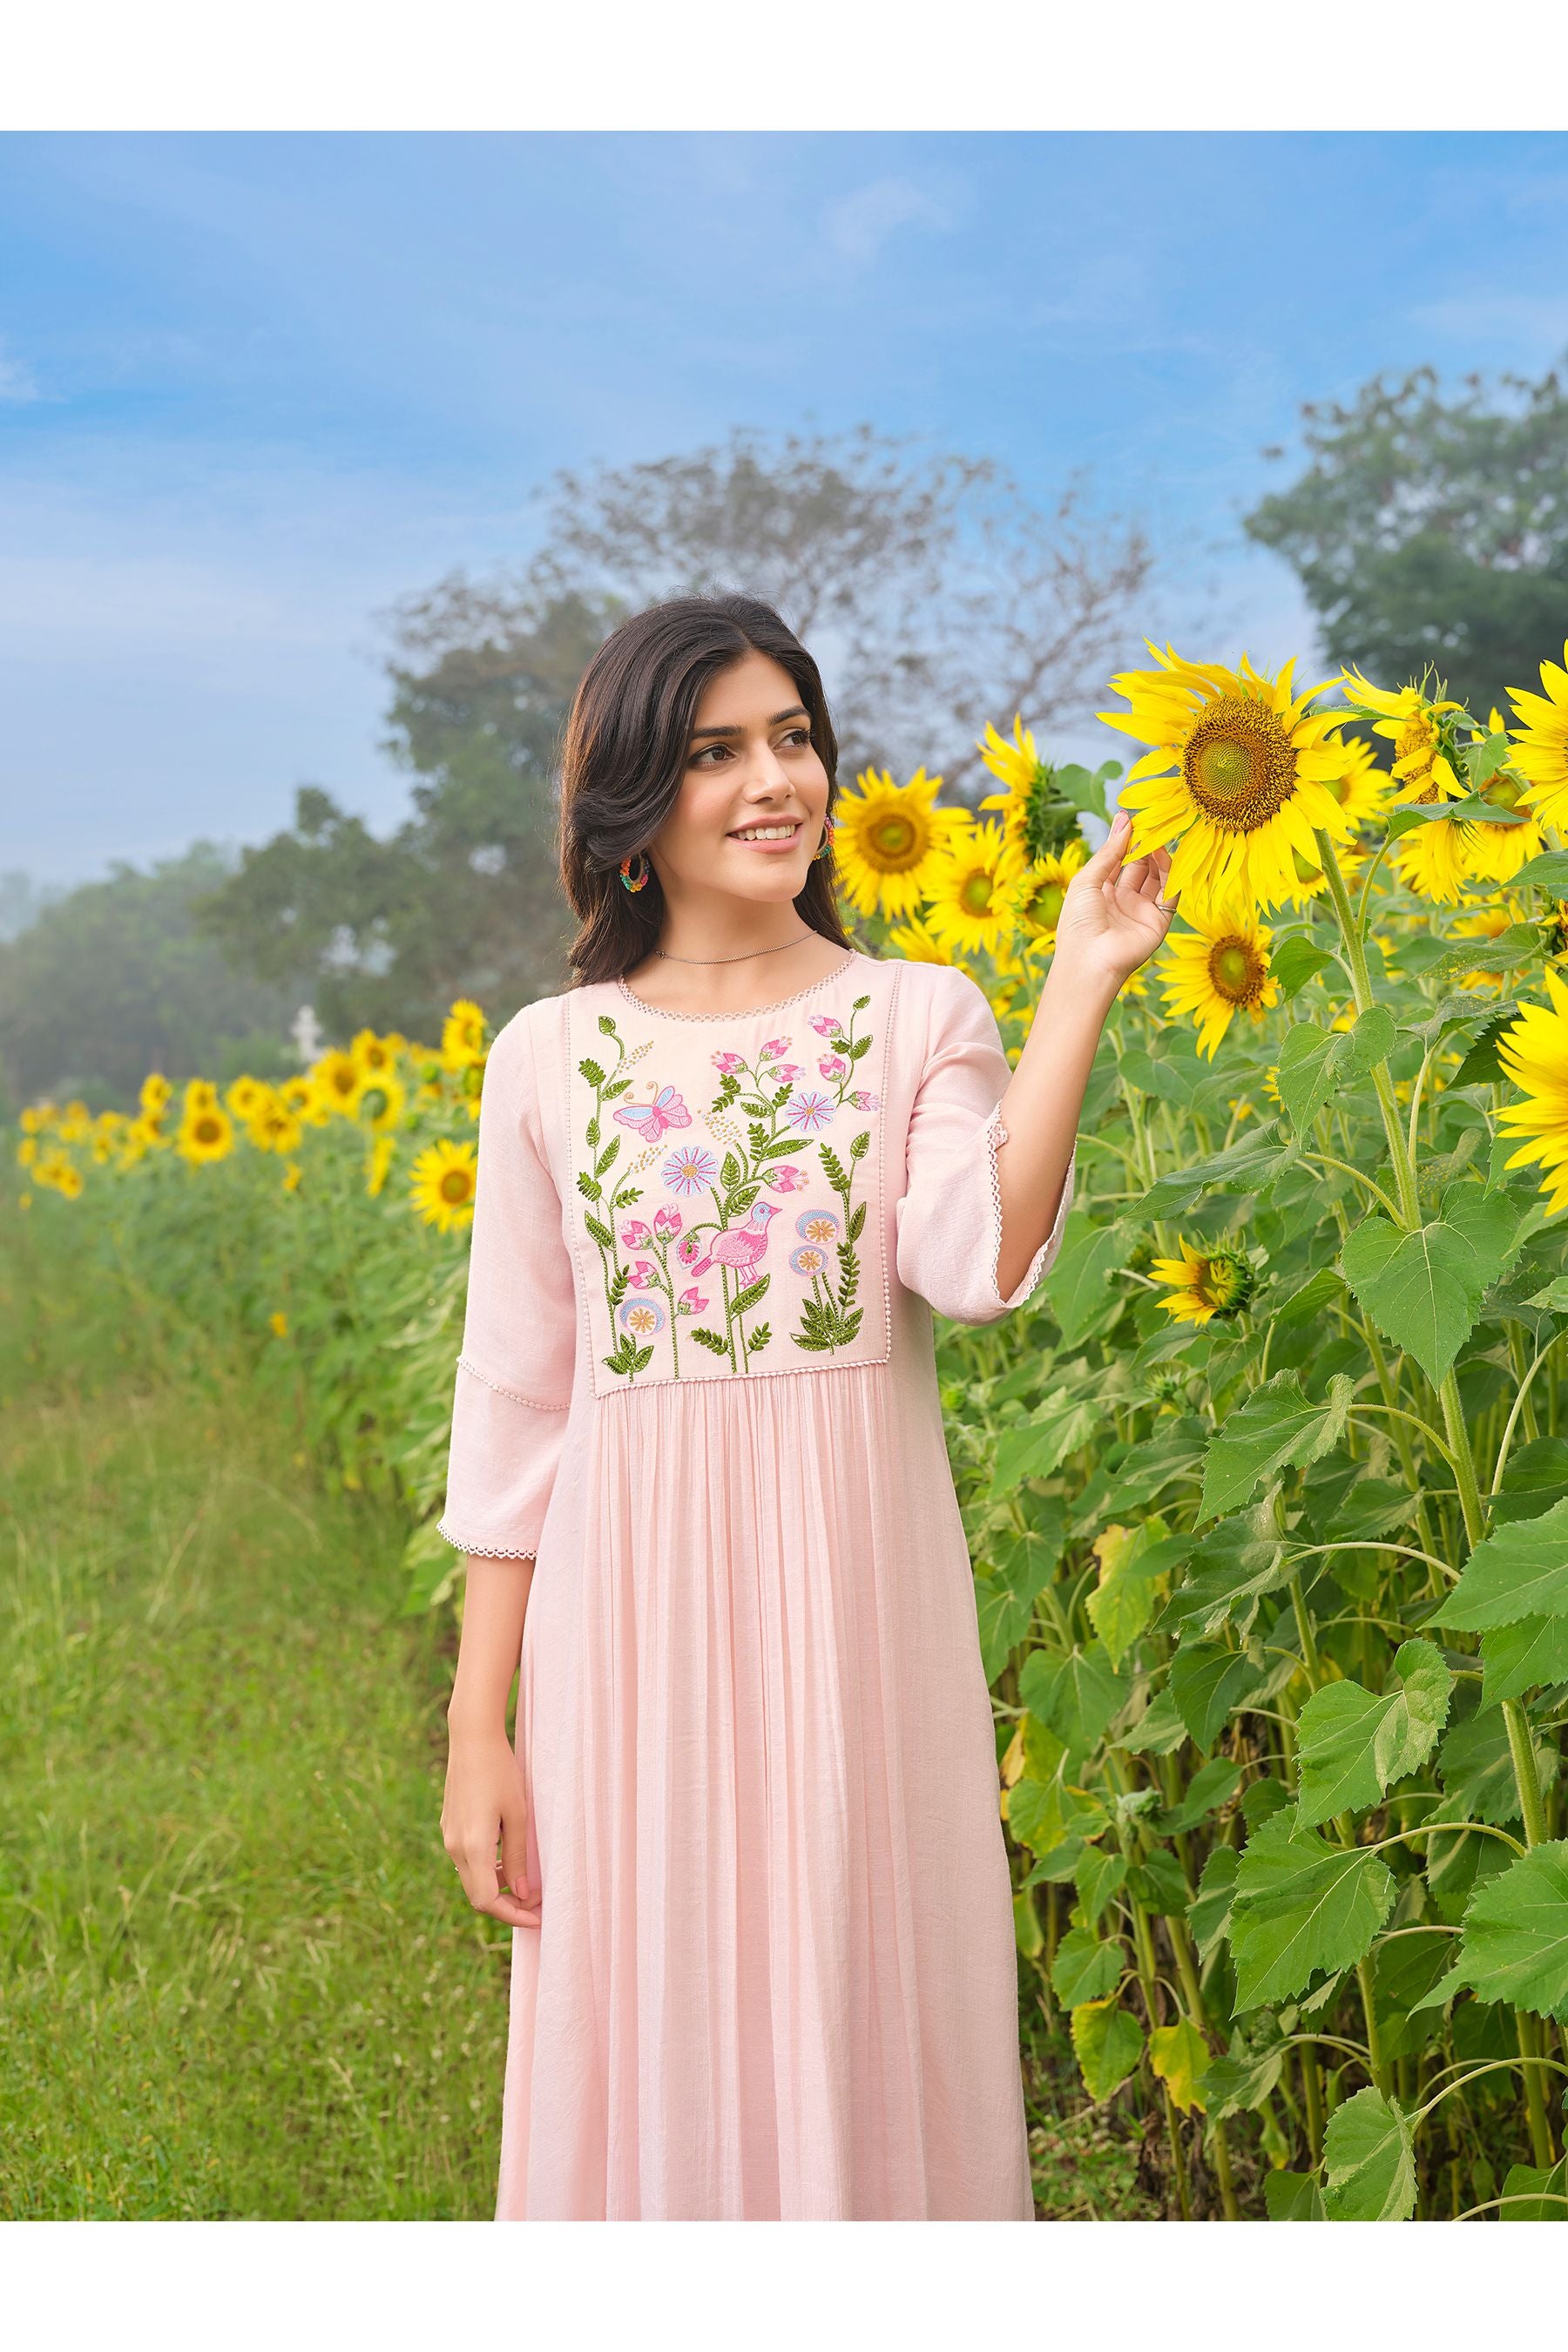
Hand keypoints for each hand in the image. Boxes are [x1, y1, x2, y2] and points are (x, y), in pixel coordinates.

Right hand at [441, 1722, 540, 1927]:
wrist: (471, 1739)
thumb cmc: (500, 1773)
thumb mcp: (518, 1815)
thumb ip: (518, 1856)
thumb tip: (522, 1893)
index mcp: (472, 1847)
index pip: (487, 1901)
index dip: (512, 1915)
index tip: (537, 1916)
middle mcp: (454, 1847)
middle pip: (478, 1895)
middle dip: (507, 1905)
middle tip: (536, 1901)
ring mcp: (448, 1837)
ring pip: (472, 1878)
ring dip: (498, 1886)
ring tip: (527, 1880)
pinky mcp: (449, 1826)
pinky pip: (467, 1860)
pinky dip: (488, 1868)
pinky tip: (508, 1857)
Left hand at [1052, 807, 1175, 989]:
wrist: (1089, 961)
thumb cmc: (1078, 923)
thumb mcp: (1087, 880)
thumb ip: (1108, 852)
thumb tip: (1123, 821)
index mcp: (1100, 893)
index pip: (1117, 860)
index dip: (1124, 840)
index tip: (1130, 818)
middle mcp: (1122, 901)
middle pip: (1139, 866)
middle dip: (1143, 844)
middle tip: (1149, 822)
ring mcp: (1141, 911)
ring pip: (1156, 877)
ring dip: (1157, 855)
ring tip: (1155, 836)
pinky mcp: (1158, 921)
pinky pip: (1170, 893)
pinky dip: (1170, 873)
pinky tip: (1163, 855)